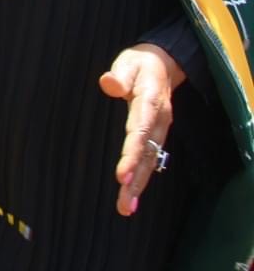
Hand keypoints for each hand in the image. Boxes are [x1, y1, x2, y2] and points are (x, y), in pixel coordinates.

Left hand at [100, 44, 182, 216]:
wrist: (162, 63)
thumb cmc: (139, 64)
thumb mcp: (128, 62)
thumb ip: (119, 74)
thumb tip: (109, 83)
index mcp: (151, 102)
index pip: (139, 131)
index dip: (131, 154)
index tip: (120, 175)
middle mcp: (158, 120)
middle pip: (147, 154)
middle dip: (136, 179)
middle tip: (124, 202)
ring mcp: (159, 129)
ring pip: (150, 161)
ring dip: (138, 185)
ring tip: (126, 208)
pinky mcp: (155, 135)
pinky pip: (150, 159)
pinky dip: (142, 177)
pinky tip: (132, 196)